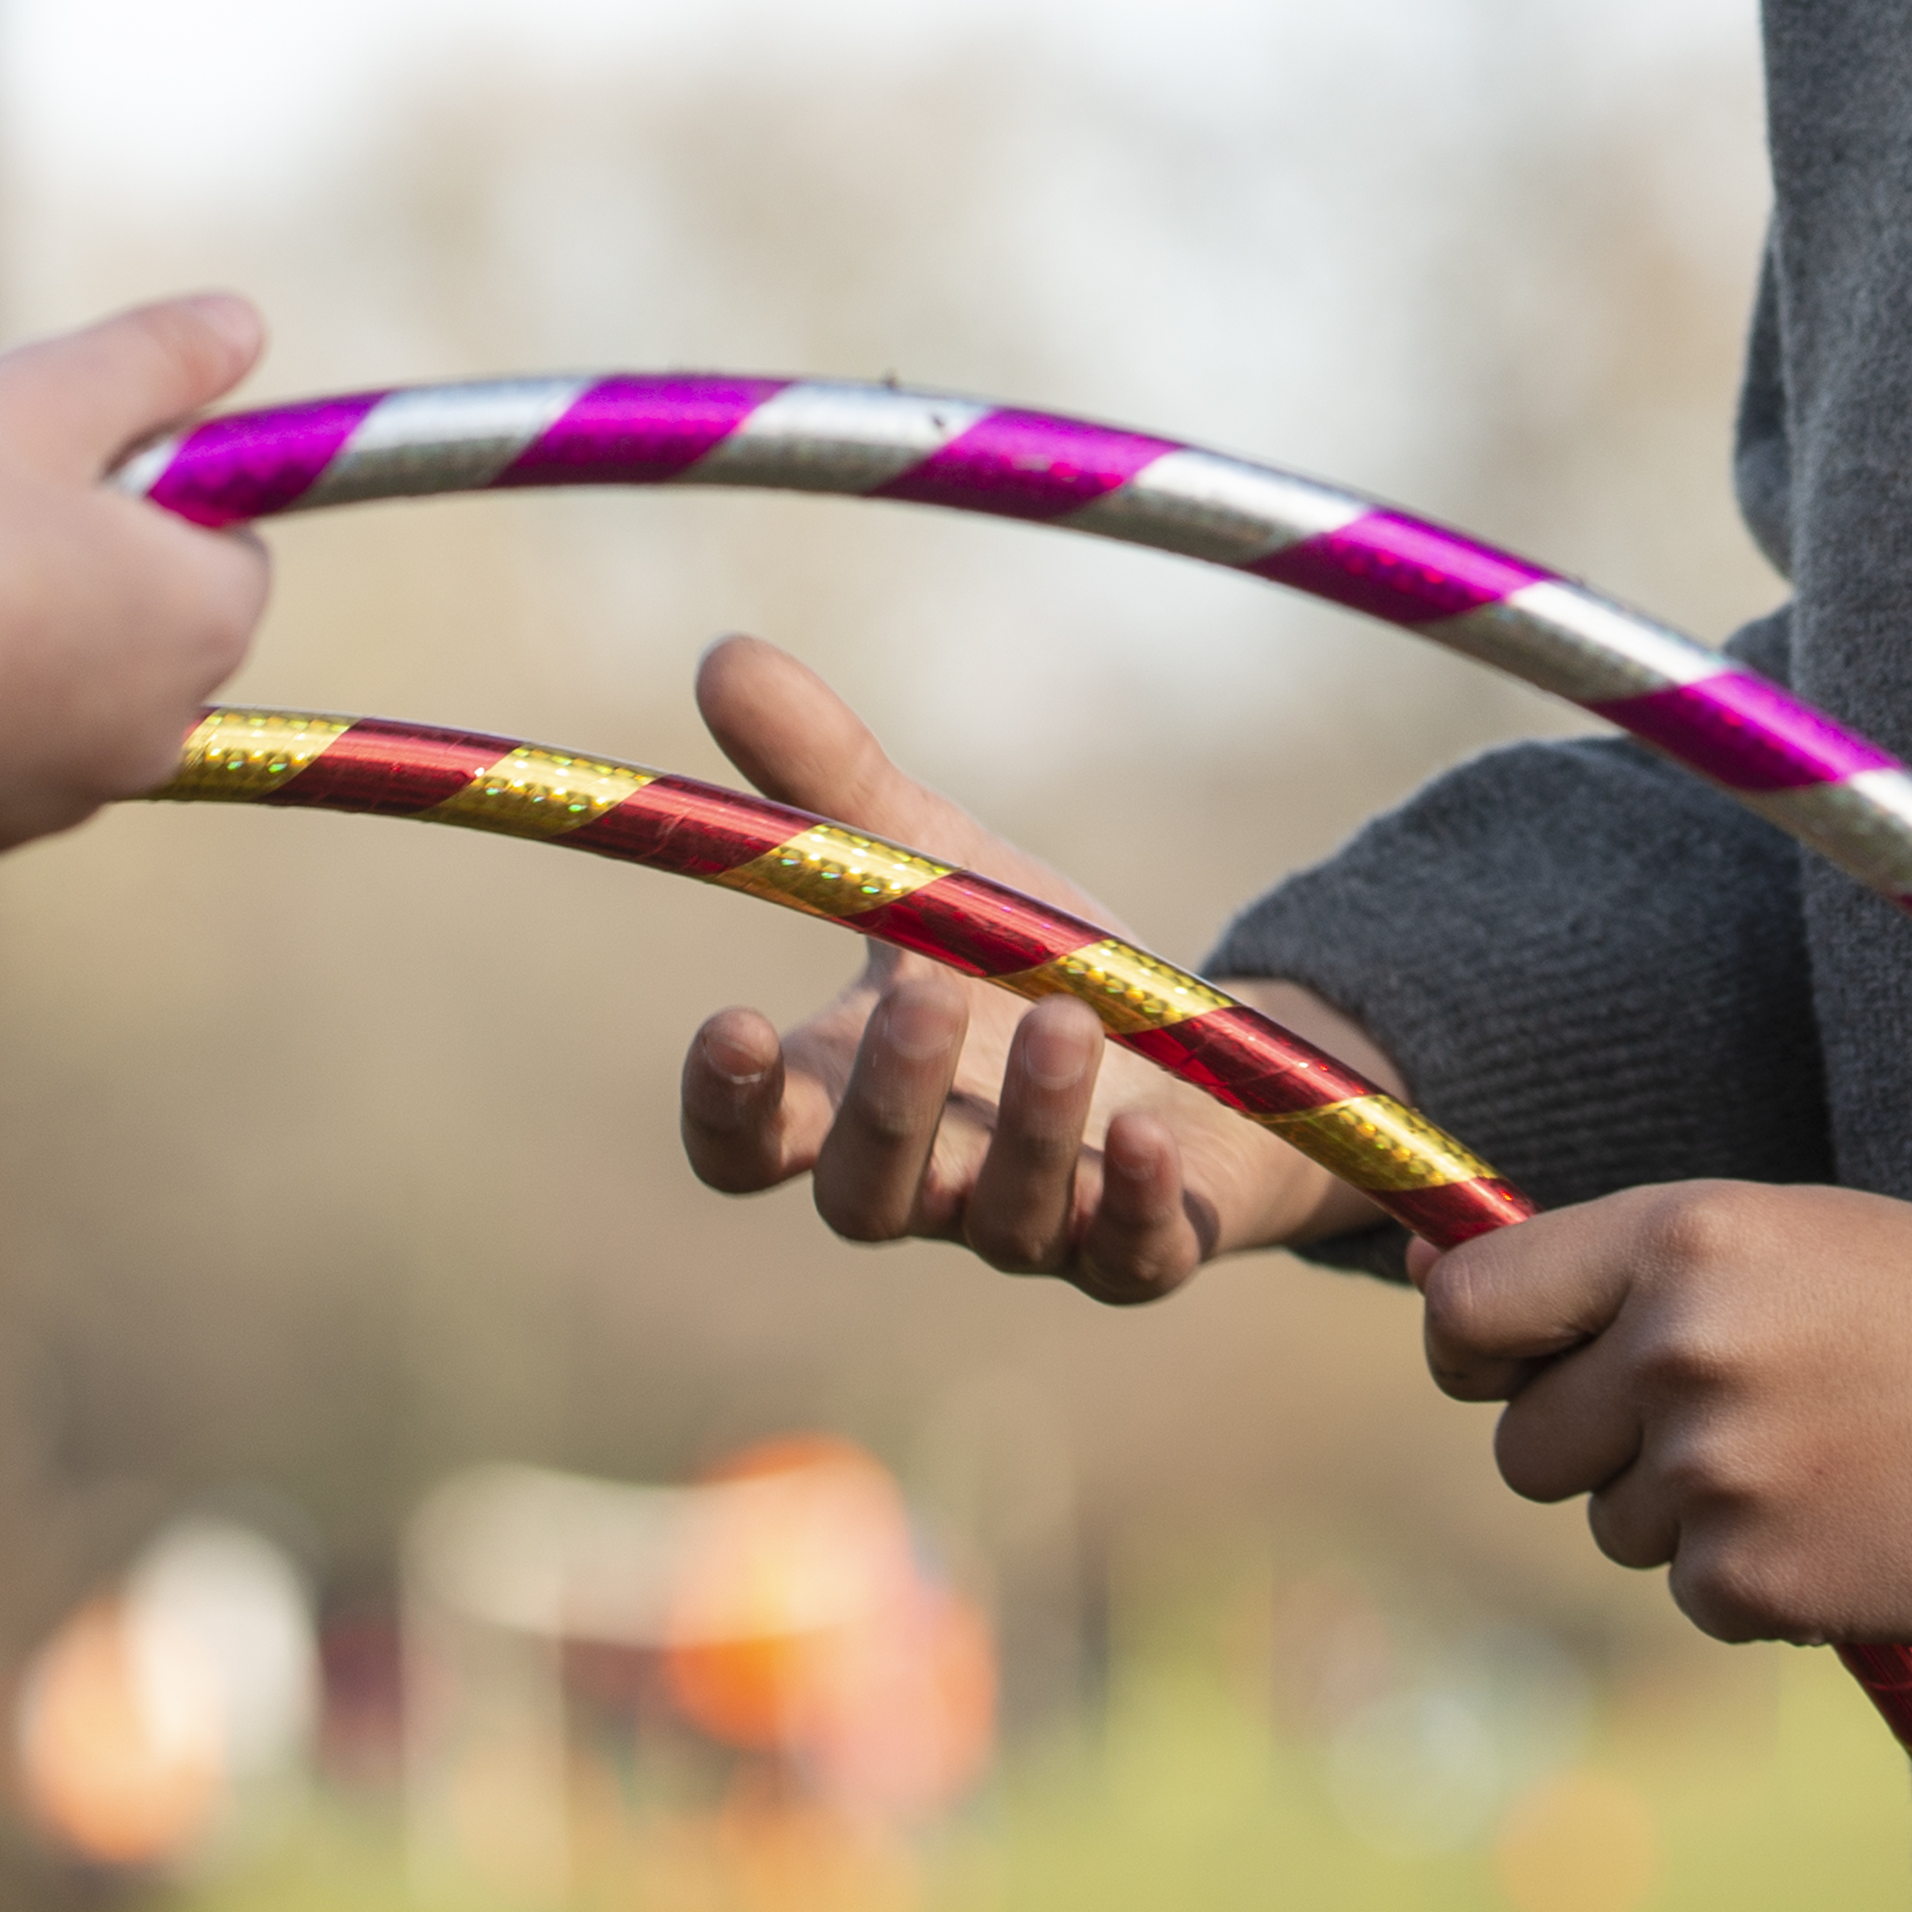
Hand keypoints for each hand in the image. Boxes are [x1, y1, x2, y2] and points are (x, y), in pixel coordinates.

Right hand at [0, 290, 277, 863]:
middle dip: (56, 526)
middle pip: (130, 597)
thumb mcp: (54, 394)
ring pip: (47, 660)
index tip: (57, 449)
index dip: (146, 477)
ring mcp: (63, 793)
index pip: (225, 535)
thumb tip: (241, 325)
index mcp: (203, 622)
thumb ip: (162, 356)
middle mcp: (157, 728)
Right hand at [669, 635, 1375, 1300]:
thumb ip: (829, 779)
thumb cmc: (1024, 964)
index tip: (730, 1022)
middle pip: (863, 1194)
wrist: (1190, 1052)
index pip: (744, 1145)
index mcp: (849, 1098)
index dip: (724, 1107)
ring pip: (1003, 1219)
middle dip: (889, 1106)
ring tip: (1066, 1015)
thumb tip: (722, 653)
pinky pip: (1127, 1258)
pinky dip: (1132, 1203)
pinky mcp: (1137, 1252)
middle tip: (928, 995)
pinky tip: (1146, 1134)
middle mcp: (928, 1183)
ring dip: (1031, 1123)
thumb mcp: (935, 863)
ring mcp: (1032, 1227)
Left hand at [1421, 1181, 1911, 1645]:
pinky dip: (1753, 1577)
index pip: (1473, 1311)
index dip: (1475, 1351)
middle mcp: (1678, 1351)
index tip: (1516, 1366)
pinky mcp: (1755, 1584)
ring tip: (1812, 1456)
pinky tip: (1845, 1520)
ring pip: (1614, 1527)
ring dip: (1685, 1511)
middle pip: (1527, 1449)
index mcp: (1677, 1238)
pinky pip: (1692, 1595)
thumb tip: (1421, 1267)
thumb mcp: (1761, 1231)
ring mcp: (1715, 1474)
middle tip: (1719, 1416)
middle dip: (1596, 1447)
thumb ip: (1599, 1260)